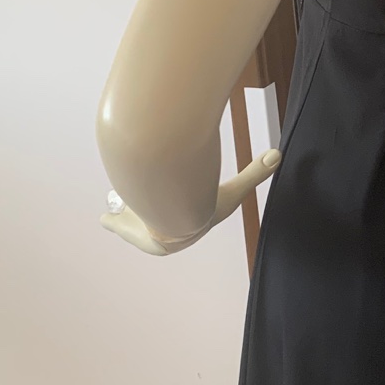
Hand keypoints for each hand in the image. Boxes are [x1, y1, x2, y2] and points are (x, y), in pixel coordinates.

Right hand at [99, 149, 281, 255]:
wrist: (174, 222)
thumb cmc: (203, 210)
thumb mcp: (233, 191)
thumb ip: (256, 172)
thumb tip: (278, 155)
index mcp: (187, 226)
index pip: (185, 219)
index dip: (183, 213)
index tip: (181, 207)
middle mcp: (162, 230)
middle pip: (156, 219)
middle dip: (153, 214)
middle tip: (152, 202)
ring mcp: (141, 228)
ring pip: (133, 219)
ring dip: (130, 214)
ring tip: (125, 205)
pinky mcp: (123, 225)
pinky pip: (115, 222)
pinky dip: (111, 220)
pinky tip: (106, 217)